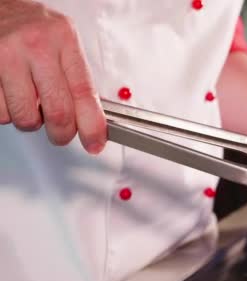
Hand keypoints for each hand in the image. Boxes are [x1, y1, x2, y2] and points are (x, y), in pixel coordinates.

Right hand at [0, 0, 105, 153]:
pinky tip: (11, 93)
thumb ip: (77, 77)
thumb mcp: (64, 42)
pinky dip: (7, 112)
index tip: (95, 142)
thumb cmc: (33, 28)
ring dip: (30, 120)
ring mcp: (7, 56)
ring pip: (25, 116)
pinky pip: (0, 112)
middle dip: (62, 132)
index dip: (92, 125)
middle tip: (61, 133)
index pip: (84, 92)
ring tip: (30, 102)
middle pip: (57, 111)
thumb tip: (91, 118)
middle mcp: (36, 46)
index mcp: (63, 40)